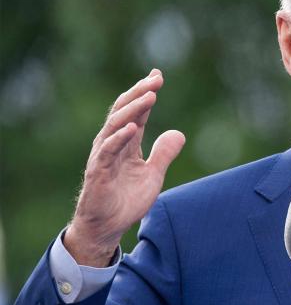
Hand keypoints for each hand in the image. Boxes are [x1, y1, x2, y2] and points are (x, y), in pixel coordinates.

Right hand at [64, 69, 184, 266]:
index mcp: (126, 143)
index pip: (137, 112)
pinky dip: (119, 138)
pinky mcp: (97, 173)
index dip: (146, 94)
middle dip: (140, 94)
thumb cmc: (125, 200)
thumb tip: (179, 133)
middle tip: (155, 80)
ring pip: (115, 126)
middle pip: (125, 112)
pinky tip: (132, 128)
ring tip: (150, 96)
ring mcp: (103, 157)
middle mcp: (112, 144)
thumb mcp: (153, 175)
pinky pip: (107, 152)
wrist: (107, 228)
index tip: (158, 75)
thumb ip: (164, 154)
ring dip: (133, 110)